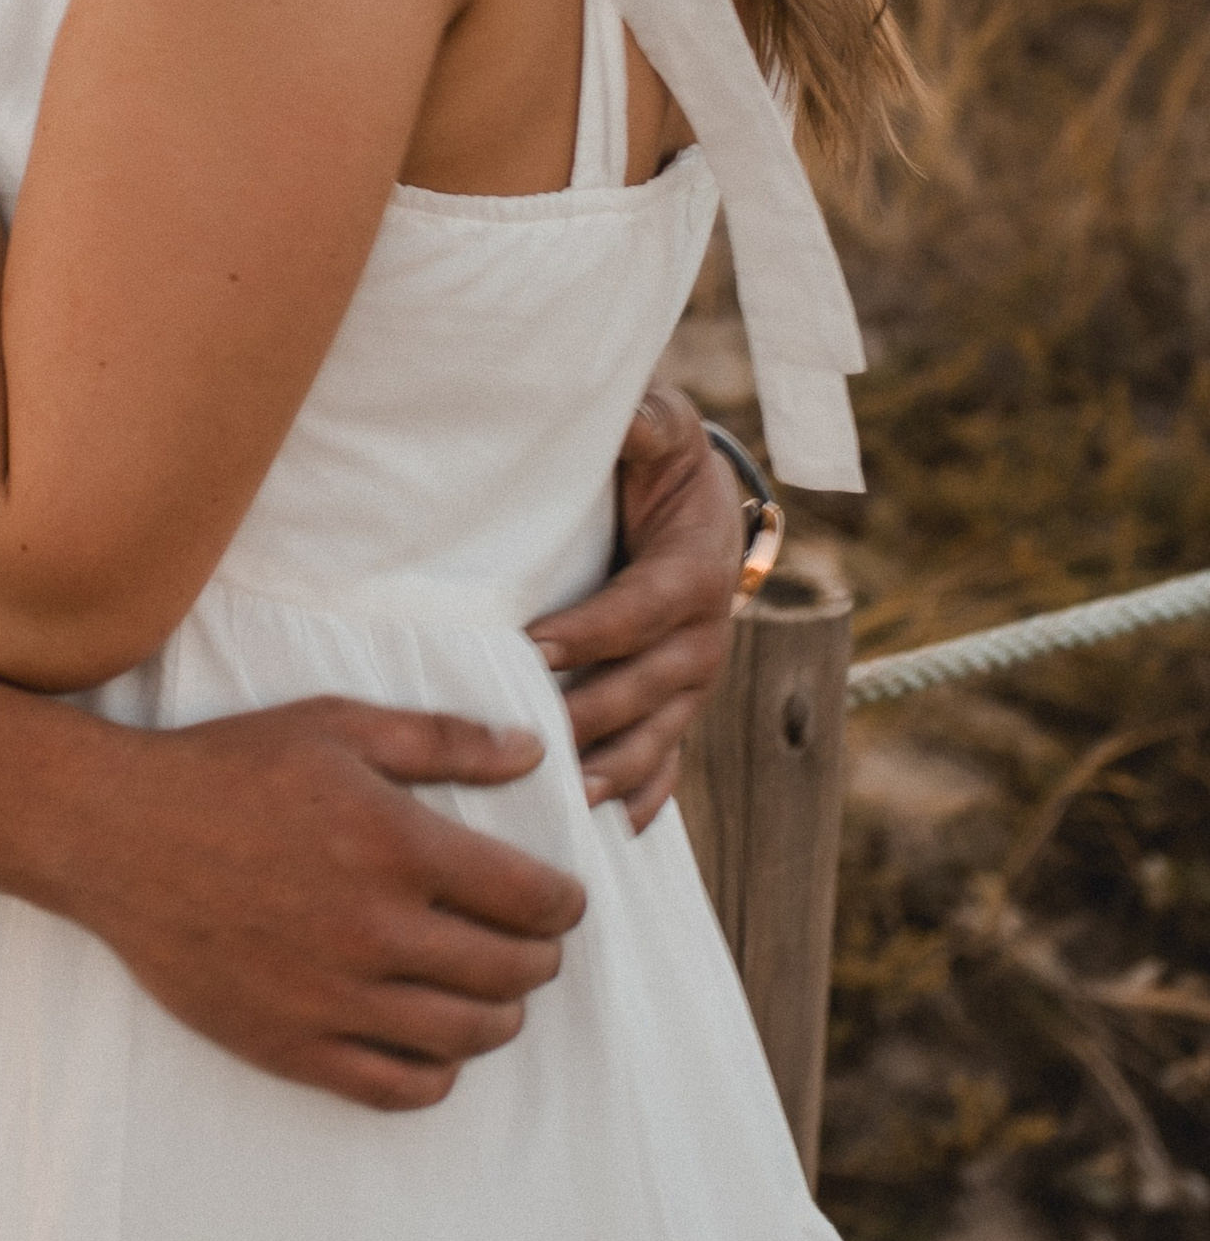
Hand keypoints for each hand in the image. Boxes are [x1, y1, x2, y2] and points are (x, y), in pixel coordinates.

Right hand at [71, 695, 583, 1109]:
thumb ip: (442, 740)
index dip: (564, 904)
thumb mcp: (336, 725)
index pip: (530, 899)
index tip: (562, 901)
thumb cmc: (227, 768)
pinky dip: (438, 1072)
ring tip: (494, 993)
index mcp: (398, 845)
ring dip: (500, 1015)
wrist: (118, 834)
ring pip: (466, 1035)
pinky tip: (433, 1040)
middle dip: (539, 958)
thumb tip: (532, 752)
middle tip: (533, 944)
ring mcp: (336, 997)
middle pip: (510, 972)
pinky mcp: (295, 1046)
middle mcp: (378, 930)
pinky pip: (400, 1087)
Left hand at [526, 382, 736, 826]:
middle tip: (534, 734)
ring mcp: (695, 678)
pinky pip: (670, 758)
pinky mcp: (680, 702)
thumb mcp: (659, 430)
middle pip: (648, 685)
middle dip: (592, 712)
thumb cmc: (661, 459)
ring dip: (616, 768)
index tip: (535, 648)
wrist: (698, 496)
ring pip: (659, 733)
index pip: (641, 609)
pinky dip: (648, 794)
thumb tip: (625, 413)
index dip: (593, 632)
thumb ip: (645, 424)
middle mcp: (705, 635)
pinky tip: (619, 827)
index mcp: (696, 572)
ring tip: (570, 798)